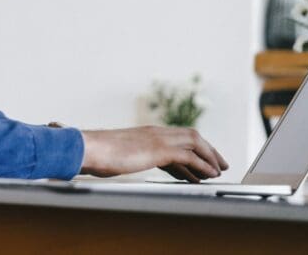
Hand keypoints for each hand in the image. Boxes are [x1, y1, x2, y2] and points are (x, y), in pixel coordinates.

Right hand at [79, 126, 228, 181]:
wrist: (88, 148)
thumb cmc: (96, 153)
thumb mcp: (116, 154)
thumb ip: (126, 156)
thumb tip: (121, 162)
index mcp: (145, 133)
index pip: (177, 138)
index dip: (194, 148)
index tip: (203, 160)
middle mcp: (155, 132)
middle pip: (191, 136)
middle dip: (208, 150)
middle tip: (220, 164)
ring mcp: (157, 138)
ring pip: (194, 142)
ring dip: (210, 156)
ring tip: (219, 170)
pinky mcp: (158, 149)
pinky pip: (188, 156)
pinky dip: (202, 165)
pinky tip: (209, 174)